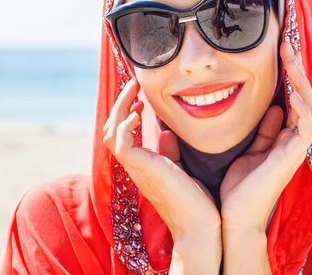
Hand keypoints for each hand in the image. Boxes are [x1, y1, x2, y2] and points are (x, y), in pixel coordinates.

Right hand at [102, 78, 220, 241]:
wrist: (200, 227)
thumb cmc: (194, 201)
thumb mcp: (181, 169)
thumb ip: (170, 152)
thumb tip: (165, 133)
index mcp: (142, 164)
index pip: (122, 134)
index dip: (125, 113)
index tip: (139, 98)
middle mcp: (135, 165)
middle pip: (111, 130)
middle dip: (119, 104)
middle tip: (133, 85)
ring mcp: (136, 168)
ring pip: (111, 133)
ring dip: (120, 108)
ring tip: (133, 92)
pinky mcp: (143, 170)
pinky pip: (121, 145)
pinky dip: (125, 126)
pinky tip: (137, 113)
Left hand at [220, 41, 311, 231]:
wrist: (234, 216)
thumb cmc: (239, 186)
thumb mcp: (250, 149)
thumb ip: (264, 129)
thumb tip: (274, 107)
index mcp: (284, 136)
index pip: (294, 97)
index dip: (290, 73)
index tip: (279, 49)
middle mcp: (294, 139)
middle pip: (306, 96)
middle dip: (297, 69)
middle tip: (286, 43)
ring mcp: (296, 148)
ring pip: (311, 107)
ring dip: (302, 81)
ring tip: (291, 58)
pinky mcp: (294, 157)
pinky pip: (307, 128)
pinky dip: (302, 109)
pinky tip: (293, 93)